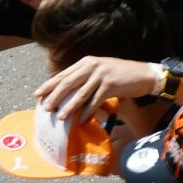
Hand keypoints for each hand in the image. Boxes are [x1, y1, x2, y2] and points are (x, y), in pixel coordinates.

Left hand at [36, 56, 153, 121]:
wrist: (145, 74)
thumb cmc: (120, 76)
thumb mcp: (100, 71)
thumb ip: (84, 77)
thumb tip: (65, 92)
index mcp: (86, 62)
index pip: (63, 74)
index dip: (49, 84)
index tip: (37, 94)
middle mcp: (92, 66)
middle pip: (68, 83)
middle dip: (54, 96)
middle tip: (45, 107)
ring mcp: (101, 75)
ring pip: (80, 93)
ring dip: (69, 107)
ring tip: (60, 116)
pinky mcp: (110, 85)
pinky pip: (95, 101)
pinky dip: (87, 112)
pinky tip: (81, 120)